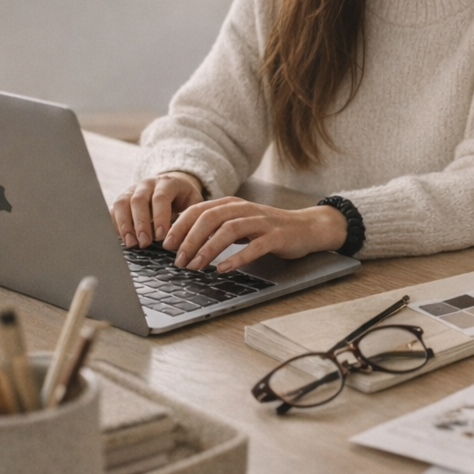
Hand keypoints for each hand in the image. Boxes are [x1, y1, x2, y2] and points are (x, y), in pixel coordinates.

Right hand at [112, 172, 203, 248]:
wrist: (172, 186)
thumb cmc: (184, 199)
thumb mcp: (194, 203)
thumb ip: (190, 216)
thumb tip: (185, 237)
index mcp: (168, 183)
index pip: (160, 197)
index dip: (160, 217)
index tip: (161, 236)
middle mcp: (147, 184)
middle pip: (138, 200)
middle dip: (141, 223)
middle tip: (145, 242)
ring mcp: (132, 190)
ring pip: (122, 203)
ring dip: (124, 225)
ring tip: (131, 243)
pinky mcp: (122, 199)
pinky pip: (114, 209)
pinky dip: (116, 224)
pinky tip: (122, 238)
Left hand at [163, 197, 348, 272]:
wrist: (307, 227)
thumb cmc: (268, 228)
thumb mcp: (238, 223)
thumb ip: (215, 227)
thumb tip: (181, 239)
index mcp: (232, 204)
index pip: (198, 210)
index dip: (180, 227)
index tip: (166, 246)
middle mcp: (245, 209)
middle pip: (210, 218)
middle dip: (190, 239)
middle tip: (178, 260)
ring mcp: (262, 221)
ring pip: (229, 230)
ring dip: (208, 249)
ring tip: (196, 266)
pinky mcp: (277, 236)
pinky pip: (255, 246)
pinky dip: (237, 257)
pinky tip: (224, 268)